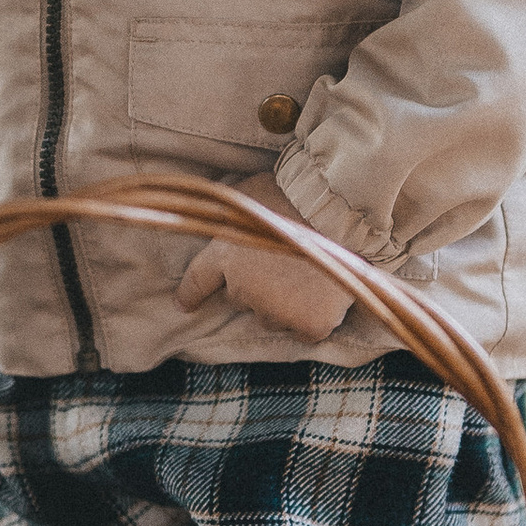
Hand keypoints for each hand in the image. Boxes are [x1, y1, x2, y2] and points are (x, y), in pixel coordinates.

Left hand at [175, 189, 354, 340]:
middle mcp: (243, 289)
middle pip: (241, 300)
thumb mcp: (248, 195)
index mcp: (225, 255)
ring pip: (272, 318)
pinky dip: (312, 318)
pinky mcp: (309, 325)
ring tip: (306, 275)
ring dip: (283, 303)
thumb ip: (233, 217)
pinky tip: (323, 294)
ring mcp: (276, 310)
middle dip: (255, 287)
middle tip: (281, 264)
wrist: (342, 212)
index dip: (189, 295)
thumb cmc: (295, 194)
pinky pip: (303, 331)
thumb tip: (219, 215)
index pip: (198, 280)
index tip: (183, 305)